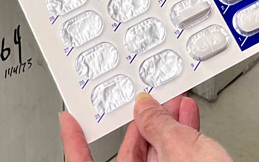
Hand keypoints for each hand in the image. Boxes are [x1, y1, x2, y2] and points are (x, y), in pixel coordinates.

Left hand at [61, 93, 230, 161]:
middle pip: (131, 158)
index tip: (69, 121)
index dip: (75, 142)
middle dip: (145, 125)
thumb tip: (146, 108)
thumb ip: (159, 126)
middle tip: (153, 103)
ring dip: (169, 130)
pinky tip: (189, 124)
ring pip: (158, 160)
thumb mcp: (181, 151)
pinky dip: (182, 144)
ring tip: (179, 107)